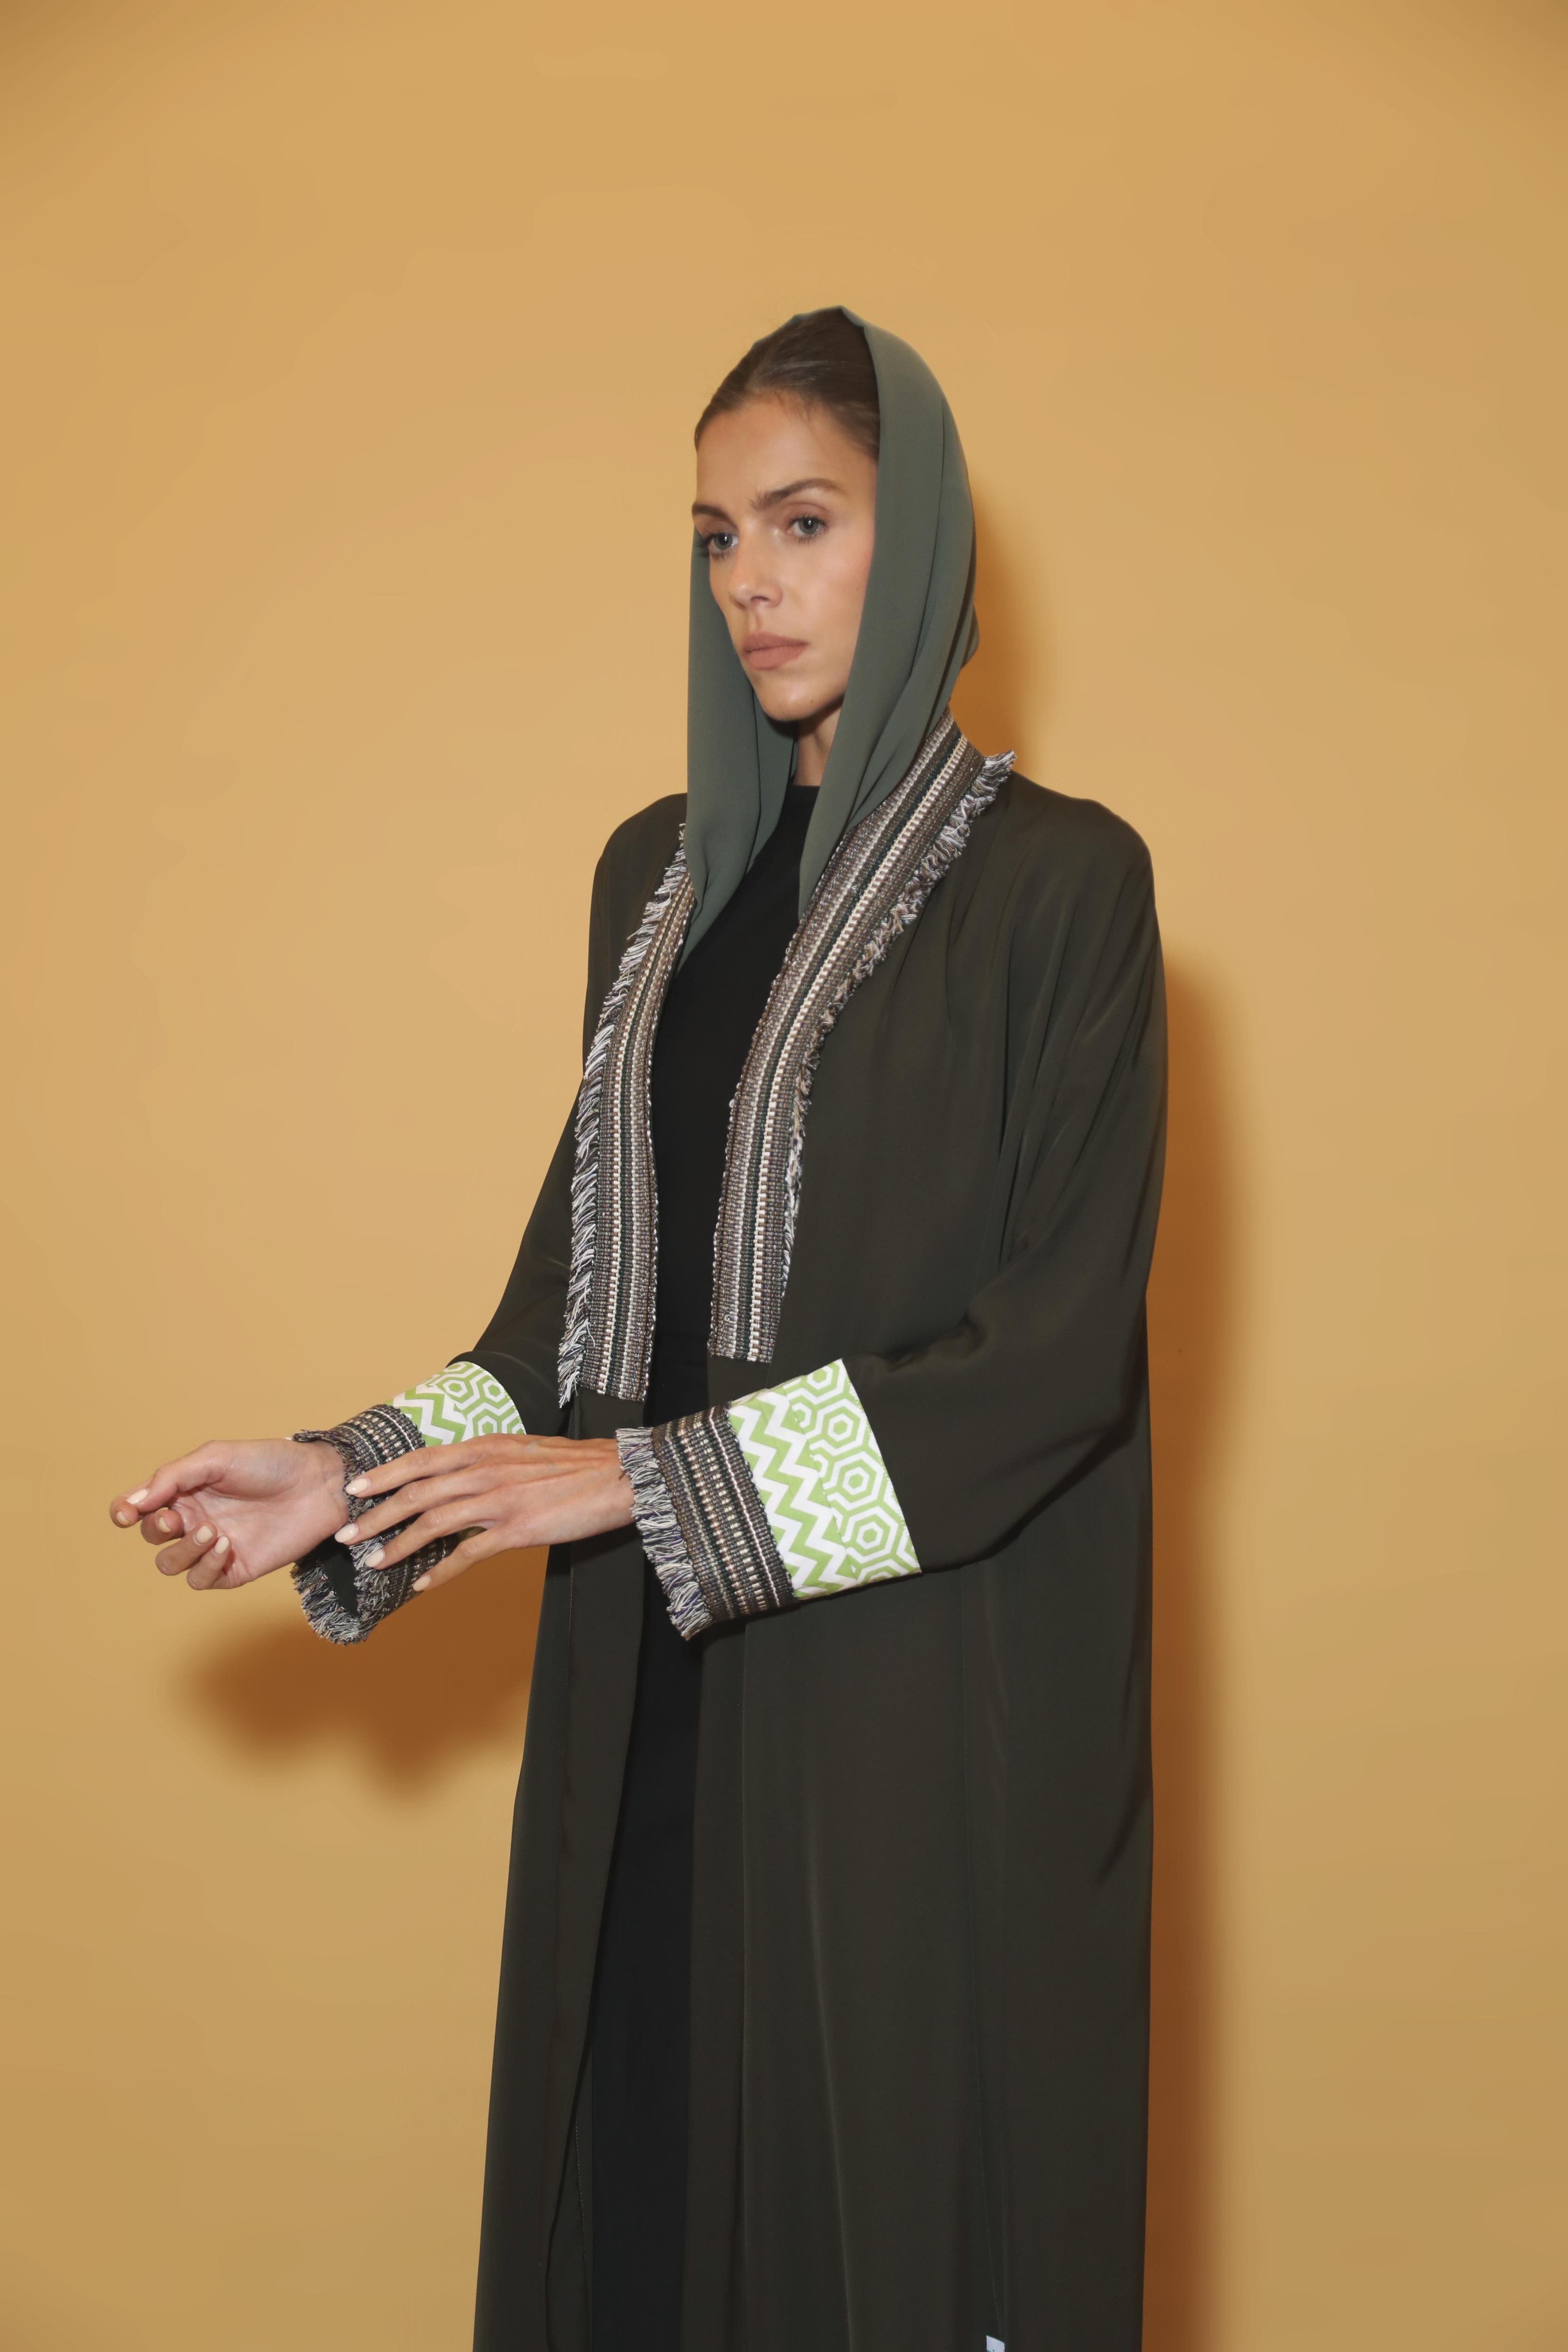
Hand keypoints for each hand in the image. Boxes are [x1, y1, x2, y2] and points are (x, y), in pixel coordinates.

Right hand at [109, 1439, 346, 1589]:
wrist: (318, 1484)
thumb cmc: (271, 1462)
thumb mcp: (217, 1458)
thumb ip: (172, 1477)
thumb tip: (133, 1500)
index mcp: (185, 1491)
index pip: (139, 1507)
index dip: (123, 1511)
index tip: (124, 1514)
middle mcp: (194, 1519)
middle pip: (151, 1537)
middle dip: (156, 1530)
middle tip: (178, 1519)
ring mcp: (213, 1546)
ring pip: (171, 1564)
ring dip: (182, 1551)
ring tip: (212, 1531)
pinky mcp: (234, 1568)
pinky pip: (201, 1579)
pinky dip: (206, 1566)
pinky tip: (225, 1546)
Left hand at [334, 1433, 634, 1594]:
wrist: (620, 1475)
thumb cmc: (574, 1465)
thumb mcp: (522, 1450)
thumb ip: (487, 1460)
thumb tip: (456, 1474)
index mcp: (486, 1446)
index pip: (421, 1459)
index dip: (383, 1473)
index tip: (353, 1487)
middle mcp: (486, 1469)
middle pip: (416, 1492)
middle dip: (375, 1514)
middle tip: (345, 1533)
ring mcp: (500, 1500)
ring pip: (433, 1522)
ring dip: (396, 1544)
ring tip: (372, 1561)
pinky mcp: (517, 1530)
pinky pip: (468, 1554)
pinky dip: (440, 1571)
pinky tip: (422, 1585)